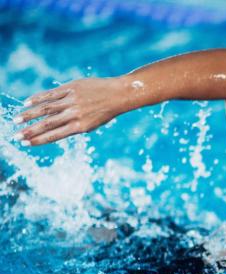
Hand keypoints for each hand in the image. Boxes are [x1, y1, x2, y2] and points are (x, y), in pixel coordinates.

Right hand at [13, 77, 127, 145]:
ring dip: (30, 115)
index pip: (55, 135)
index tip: (26, 143)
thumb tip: (53, 127)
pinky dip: (39, 98)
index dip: (39, 140)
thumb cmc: (105, 111)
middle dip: (30, 131)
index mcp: (81, 126)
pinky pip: (52, 94)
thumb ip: (74, 125)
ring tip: (17, 119)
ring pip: (46, 108)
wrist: (119, 94)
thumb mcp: (92, 123)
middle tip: (16, 136)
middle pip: (47, 124)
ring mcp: (72, 100)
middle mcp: (75, 114)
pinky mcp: (72, 88)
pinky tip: (27, 102)